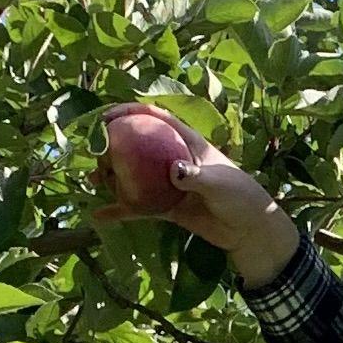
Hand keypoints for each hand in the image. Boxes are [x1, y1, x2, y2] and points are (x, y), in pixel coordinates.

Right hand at [95, 114, 300, 283]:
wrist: (249, 230)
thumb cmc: (241, 197)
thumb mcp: (220, 183)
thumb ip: (196, 176)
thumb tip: (174, 172)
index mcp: (187, 142)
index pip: (155, 117)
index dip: (130, 112)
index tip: (106, 116)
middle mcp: (173, 159)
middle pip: (136, 145)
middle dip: (112, 145)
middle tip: (94, 153)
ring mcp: (167, 184)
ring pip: (132, 176)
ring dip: (111, 176)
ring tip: (93, 180)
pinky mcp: (166, 208)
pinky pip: (138, 207)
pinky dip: (120, 210)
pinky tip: (99, 215)